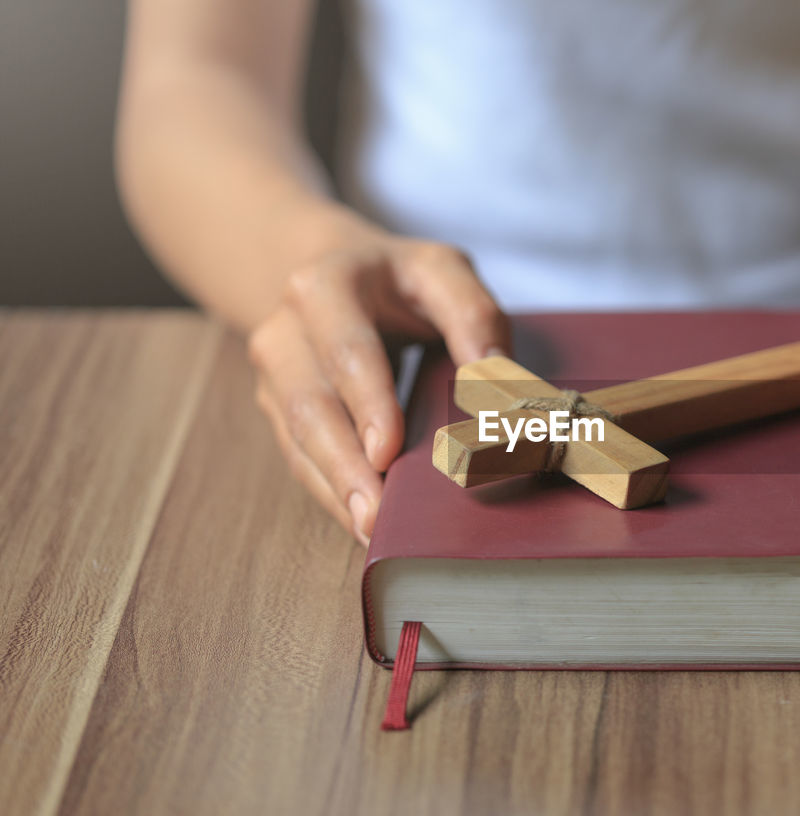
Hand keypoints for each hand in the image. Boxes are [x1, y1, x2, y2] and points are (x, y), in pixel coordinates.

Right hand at [248, 229, 509, 544]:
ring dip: (335, 489)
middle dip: (344, 465)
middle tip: (377, 516)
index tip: (388, 450)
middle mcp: (287, 332)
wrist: (336, 274)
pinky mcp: (279, 411)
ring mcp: (277, 377)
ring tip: (372, 531)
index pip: (347, 349)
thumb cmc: (401, 281)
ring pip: (298, 440)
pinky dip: (331, 493)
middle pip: (310, 405)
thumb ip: (472, 314)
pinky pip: (300, 459)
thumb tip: (495, 376)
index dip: (367, 400)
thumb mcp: (442, 272)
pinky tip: (361, 522)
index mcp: (325, 287)